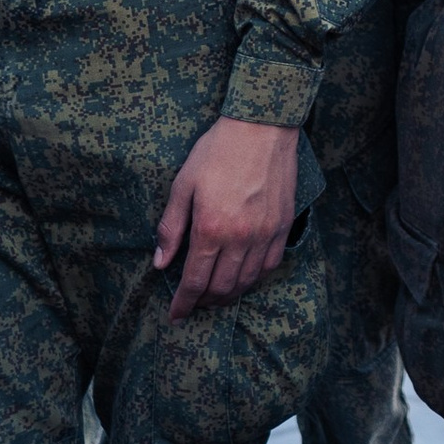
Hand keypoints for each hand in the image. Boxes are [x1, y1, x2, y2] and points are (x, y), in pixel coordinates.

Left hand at [155, 117, 302, 318]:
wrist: (261, 127)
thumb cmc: (217, 151)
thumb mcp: (183, 185)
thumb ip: (171, 227)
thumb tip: (160, 262)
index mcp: (210, 228)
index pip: (195, 281)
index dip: (183, 304)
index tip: (176, 316)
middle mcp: (240, 237)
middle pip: (222, 287)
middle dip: (205, 302)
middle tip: (194, 304)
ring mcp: (265, 233)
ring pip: (248, 281)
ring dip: (230, 294)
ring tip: (217, 295)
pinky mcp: (283, 225)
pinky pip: (271, 265)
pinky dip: (255, 278)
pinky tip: (245, 277)